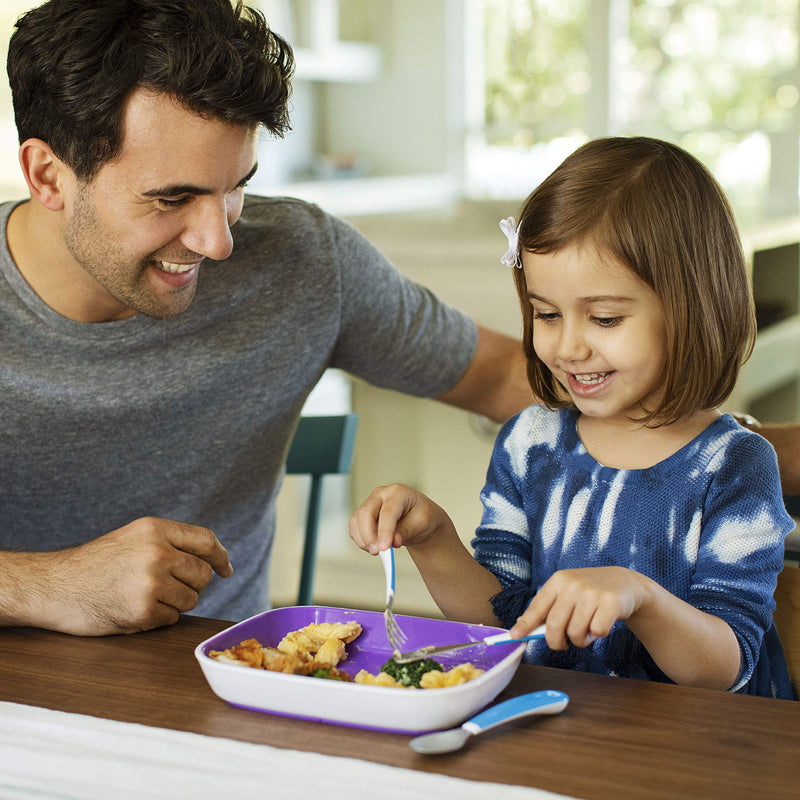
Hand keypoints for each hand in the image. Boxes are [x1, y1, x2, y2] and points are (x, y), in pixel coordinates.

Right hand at [26, 517, 232, 634]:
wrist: (54, 587)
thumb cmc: (95, 565)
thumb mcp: (133, 538)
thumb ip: (170, 543)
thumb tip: (214, 560)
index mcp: (155, 529)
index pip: (206, 541)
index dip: (220, 557)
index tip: (226, 569)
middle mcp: (157, 552)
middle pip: (202, 574)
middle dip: (191, 584)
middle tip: (165, 587)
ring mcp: (151, 582)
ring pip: (191, 599)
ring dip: (174, 604)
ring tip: (143, 596)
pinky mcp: (143, 610)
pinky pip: (172, 619)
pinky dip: (157, 619)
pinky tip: (133, 609)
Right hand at [349, 484, 450, 554]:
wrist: (418, 518)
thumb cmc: (422, 516)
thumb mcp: (422, 523)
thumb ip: (406, 531)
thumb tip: (393, 541)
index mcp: (398, 492)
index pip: (387, 512)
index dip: (384, 531)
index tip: (384, 548)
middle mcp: (381, 494)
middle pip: (366, 513)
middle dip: (369, 536)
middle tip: (377, 552)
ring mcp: (370, 503)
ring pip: (357, 521)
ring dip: (363, 539)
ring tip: (377, 552)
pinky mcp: (363, 514)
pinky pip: (355, 527)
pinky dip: (360, 540)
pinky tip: (372, 547)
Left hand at [508, 567, 645, 648]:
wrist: (623, 582)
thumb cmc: (590, 592)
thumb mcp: (567, 592)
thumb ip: (548, 608)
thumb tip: (522, 628)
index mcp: (558, 581)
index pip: (537, 606)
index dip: (525, 624)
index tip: (514, 636)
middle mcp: (572, 585)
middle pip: (554, 626)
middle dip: (556, 642)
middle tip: (563, 644)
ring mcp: (592, 593)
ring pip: (575, 633)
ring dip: (581, 640)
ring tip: (587, 630)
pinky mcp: (610, 603)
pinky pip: (597, 632)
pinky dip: (598, 635)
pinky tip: (601, 624)